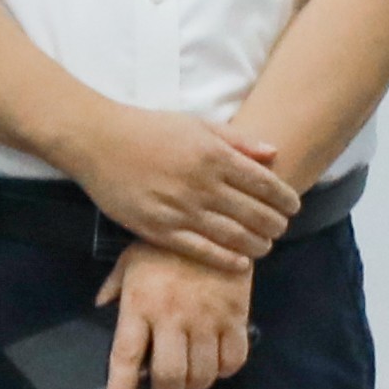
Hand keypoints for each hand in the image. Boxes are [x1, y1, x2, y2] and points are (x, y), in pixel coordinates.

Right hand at [61, 104, 294, 262]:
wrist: (97, 141)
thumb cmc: (148, 129)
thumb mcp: (196, 125)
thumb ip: (237, 140)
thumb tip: (274, 154)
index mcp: (214, 156)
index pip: (265, 185)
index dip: (285, 199)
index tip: (292, 206)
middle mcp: (202, 184)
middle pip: (255, 214)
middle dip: (275, 225)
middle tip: (280, 229)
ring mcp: (180, 209)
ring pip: (233, 236)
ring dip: (257, 245)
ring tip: (264, 247)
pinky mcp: (158, 229)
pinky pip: (200, 251)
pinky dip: (225, 260)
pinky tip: (239, 263)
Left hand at [96, 243, 255, 388]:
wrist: (216, 224)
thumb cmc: (165, 247)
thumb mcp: (129, 261)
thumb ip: (113, 288)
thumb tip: (100, 309)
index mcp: (139, 305)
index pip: (125, 355)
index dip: (121, 388)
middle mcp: (172, 317)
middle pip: (170, 375)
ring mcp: (207, 319)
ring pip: (203, 374)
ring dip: (195, 385)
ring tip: (190, 377)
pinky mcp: (236, 317)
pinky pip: (233, 361)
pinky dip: (224, 371)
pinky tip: (216, 363)